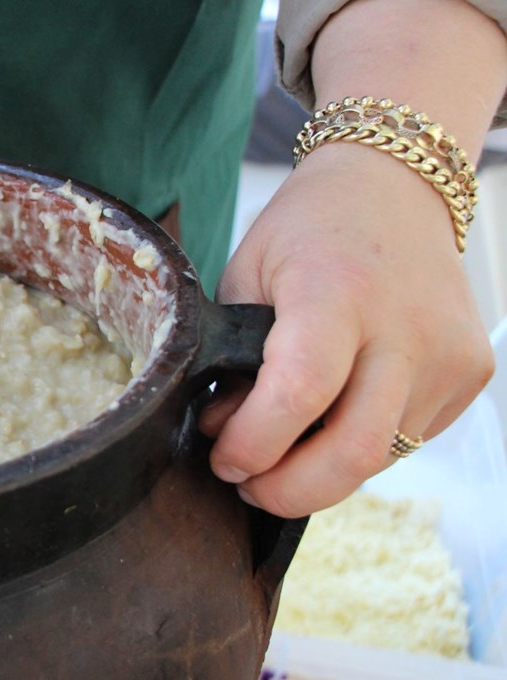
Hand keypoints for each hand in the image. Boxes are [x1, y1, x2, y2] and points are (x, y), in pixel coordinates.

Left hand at [198, 142, 493, 517]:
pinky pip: (408, 439)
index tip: (223, 456)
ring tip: (279, 447)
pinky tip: (329, 419)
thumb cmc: (307, 231)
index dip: (252, 444)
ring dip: (319, 474)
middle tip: (245, 484)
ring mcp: (447, 355)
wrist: (395, 189)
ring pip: (379, 458)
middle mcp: (404, 328)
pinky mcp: (469, 373)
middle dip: (287, 492)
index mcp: (336, 293)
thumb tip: (227, 433)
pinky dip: (358, 447)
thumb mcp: (246, 275)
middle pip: (351, 453)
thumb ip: (233, 358)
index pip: (298, 394)